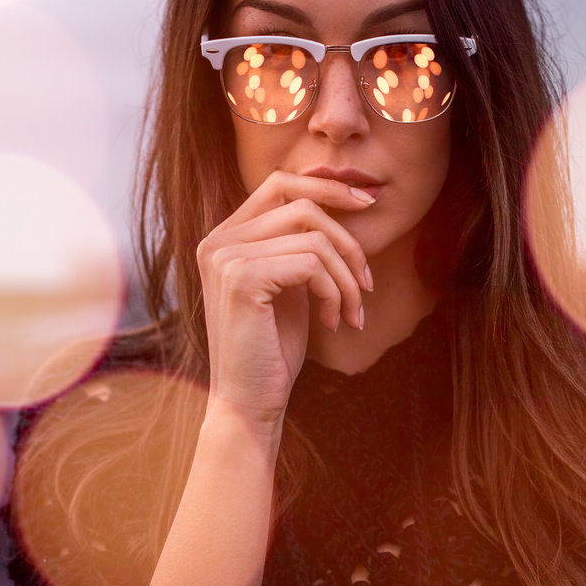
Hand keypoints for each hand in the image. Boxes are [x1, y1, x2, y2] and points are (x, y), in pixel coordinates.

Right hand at [197, 171, 375, 434]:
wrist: (249, 402)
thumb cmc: (272, 348)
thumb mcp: (288, 285)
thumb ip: (298, 244)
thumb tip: (343, 199)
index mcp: (224, 237)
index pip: (280, 183)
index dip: (327, 185)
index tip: (367, 203)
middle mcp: (218, 241)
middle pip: (303, 206)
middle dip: (348, 241)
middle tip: (366, 283)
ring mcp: (226, 258)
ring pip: (314, 239)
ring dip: (346, 278)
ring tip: (351, 312)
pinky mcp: (242, 280)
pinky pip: (311, 265)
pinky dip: (334, 293)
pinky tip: (333, 322)